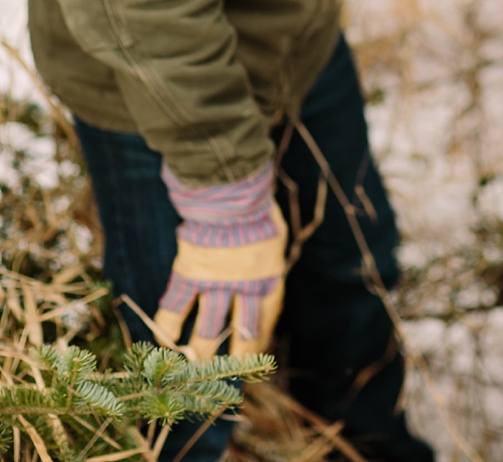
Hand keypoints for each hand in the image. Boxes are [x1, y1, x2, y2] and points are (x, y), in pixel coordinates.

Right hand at [154, 161, 287, 358]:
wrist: (229, 192)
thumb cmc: (254, 207)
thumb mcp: (274, 232)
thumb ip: (269, 251)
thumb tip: (269, 256)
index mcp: (269, 277)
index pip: (267, 316)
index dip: (260, 336)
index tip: (254, 349)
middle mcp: (244, 287)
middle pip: (241, 331)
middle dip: (235, 358)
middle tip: (226, 374)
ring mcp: (216, 282)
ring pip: (208, 329)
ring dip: (200, 353)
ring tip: (193, 369)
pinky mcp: (190, 274)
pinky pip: (177, 307)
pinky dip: (168, 326)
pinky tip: (164, 341)